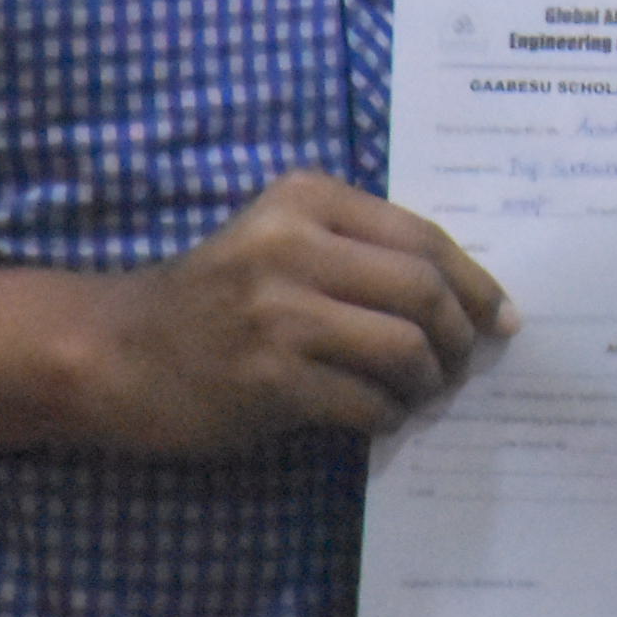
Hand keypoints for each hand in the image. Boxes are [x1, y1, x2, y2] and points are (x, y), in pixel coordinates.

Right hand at [61, 171, 514, 453]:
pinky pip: (366, 402)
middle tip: (462, 362)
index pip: (422, 237)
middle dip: (460, 334)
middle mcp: (292, 246)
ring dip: (427, 380)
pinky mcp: (268, 380)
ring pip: (405, 347)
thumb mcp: (279, 242)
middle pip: (424, 290)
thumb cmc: (214, 299)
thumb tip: (467, 298)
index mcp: (305, 199)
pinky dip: (386, 415)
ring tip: (419, 392)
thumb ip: (358, 252)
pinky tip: (376, 416)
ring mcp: (278, 314)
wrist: (115, 353)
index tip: (502, 316)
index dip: (475, 281)